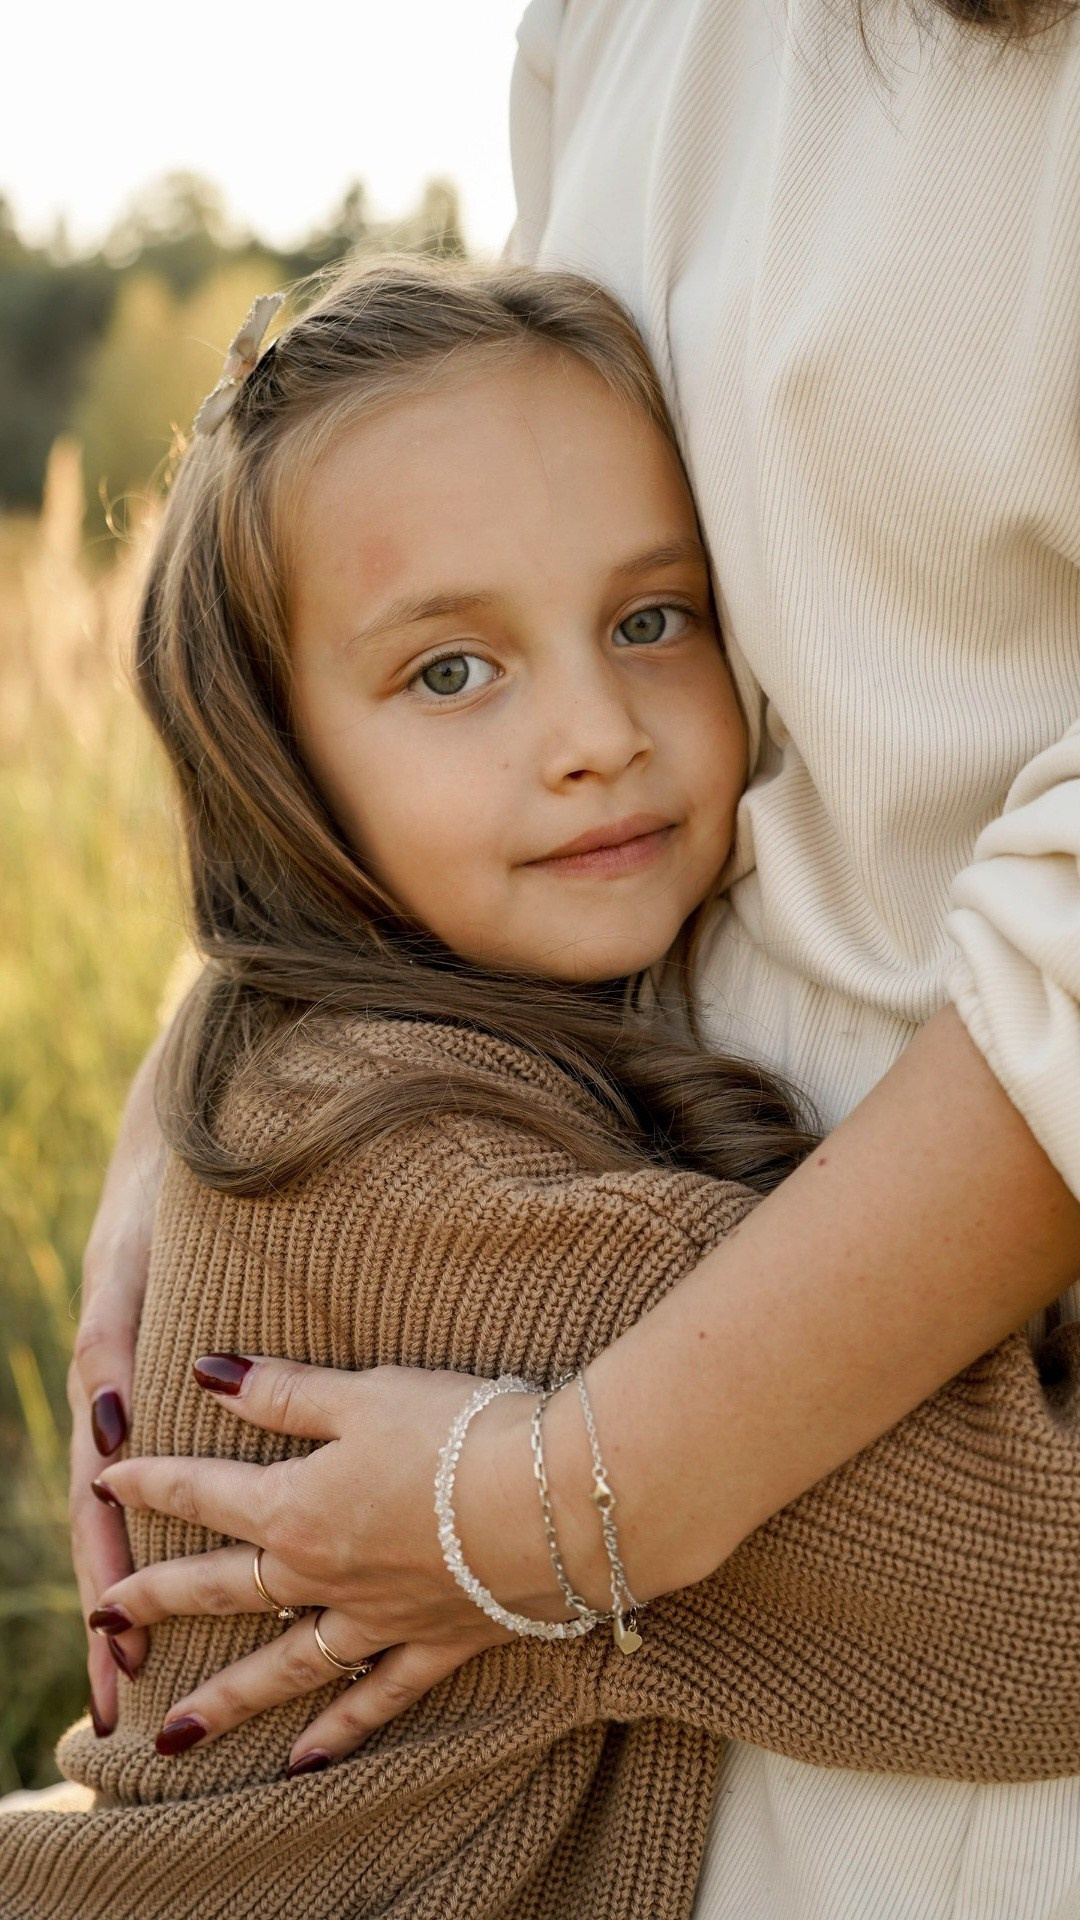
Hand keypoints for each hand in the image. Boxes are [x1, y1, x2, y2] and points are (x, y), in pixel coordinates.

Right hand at [70, 1036, 166, 1729]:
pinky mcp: (182, 1388)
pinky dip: (182, 1523)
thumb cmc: (158, 1206)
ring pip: (146, 1510)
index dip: (113, 1580)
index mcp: (111, 1385)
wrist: (185, 1145)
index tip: (121, 1656)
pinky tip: (212, 1567)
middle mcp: (128, 1405)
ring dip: (149, 1586)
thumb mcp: (131, 1267)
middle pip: (119, 1528)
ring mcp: (150, 1400)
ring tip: (155, 1669)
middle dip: (124, 1613)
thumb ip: (117, 1343)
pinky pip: (178, 1468)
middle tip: (126, 1703)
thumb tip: (111, 1434)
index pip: (105, 1504)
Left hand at [90, 1357, 560, 1774]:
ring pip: (284, 1666)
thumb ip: (282, 1391)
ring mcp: (376, 1618)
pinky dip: (339, 1731)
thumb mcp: (363, 1394)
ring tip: (172, 1738)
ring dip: (225, 1700)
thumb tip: (205, 1373)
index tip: (108, 1482)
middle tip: (104, 1622)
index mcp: (297, 1506)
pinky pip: (375, 1701)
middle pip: (224, 1588)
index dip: (152, 1484)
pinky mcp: (434, 1643)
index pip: (205, 1492)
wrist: (548, 1504)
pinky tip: (305, 1763)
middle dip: (158, 1601)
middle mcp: (322, 1574)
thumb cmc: (457, 1432)